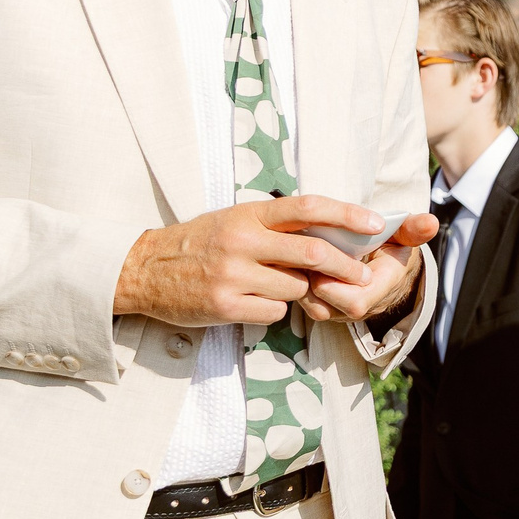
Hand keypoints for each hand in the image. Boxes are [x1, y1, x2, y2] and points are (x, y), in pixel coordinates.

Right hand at [113, 197, 435, 327]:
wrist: (144, 270)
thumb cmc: (199, 243)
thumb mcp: (235, 220)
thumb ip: (276, 226)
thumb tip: (331, 235)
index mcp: (248, 213)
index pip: (307, 207)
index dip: (346, 213)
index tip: (374, 223)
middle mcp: (242, 240)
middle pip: (313, 252)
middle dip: (346, 266)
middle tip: (363, 275)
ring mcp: (234, 275)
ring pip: (297, 287)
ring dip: (299, 290)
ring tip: (275, 285)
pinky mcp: (226, 306)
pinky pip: (275, 312)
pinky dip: (275, 309)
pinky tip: (252, 301)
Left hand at [298, 208, 440, 326]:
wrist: (384, 264)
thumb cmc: (391, 245)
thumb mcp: (403, 234)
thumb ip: (414, 229)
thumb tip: (431, 222)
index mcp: (380, 288)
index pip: (355, 301)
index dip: (335, 283)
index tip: (324, 256)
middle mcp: (360, 306)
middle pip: (326, 308)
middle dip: (310, 282)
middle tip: (301, 256)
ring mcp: (339, 310)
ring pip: (311, 307)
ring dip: (299, 283)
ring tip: (295, 258)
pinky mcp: (324, 306)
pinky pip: (304, 304)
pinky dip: (295, 284)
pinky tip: (293, 263)